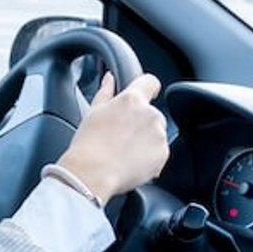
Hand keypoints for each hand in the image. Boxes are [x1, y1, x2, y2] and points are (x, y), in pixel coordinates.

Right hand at [56, 72, 168, 203]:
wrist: (93, 173)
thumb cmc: (88, 143)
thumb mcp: (93, 112)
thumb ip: (105, 91)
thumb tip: (109, 78)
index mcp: (132, 100)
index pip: (150, 82)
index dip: (147, 88)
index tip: (144, 95)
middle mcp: (150, 114)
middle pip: (152, 113)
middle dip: (141, 122)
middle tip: (122, 136)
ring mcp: (159, 134)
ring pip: (156, 134)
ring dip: (146, 140)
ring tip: (124, 152)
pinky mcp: (163, 154)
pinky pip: (159, 152)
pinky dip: (149, 158)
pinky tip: (130, 163)